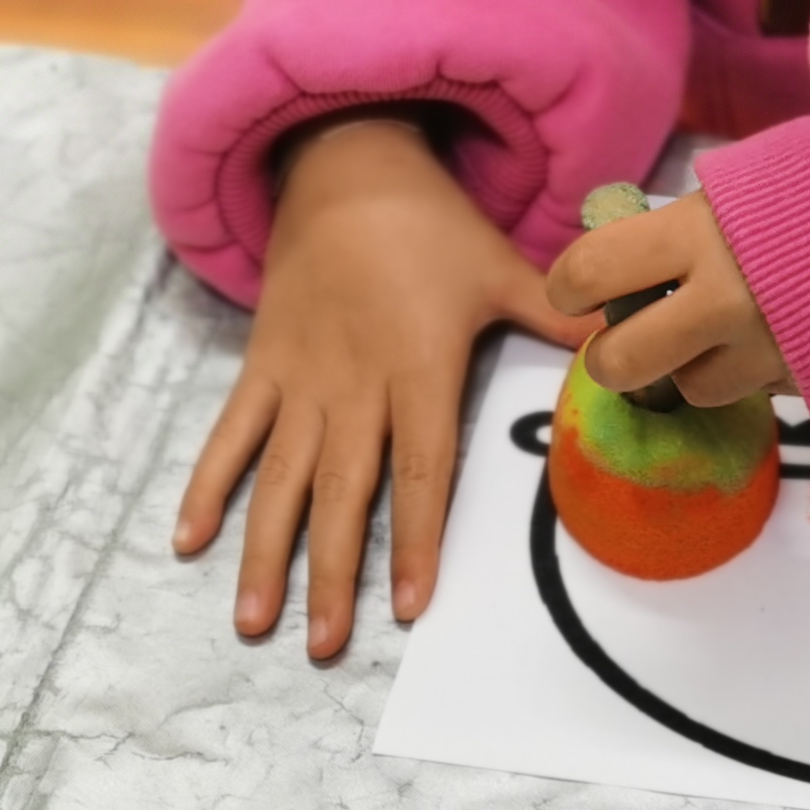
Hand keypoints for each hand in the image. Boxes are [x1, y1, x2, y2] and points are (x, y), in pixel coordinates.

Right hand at [172, 115, 580, 654]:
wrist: (347, 164)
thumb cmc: (433, 225)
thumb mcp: (504, 268)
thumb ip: (558, 322)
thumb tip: (625, 353)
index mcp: (418, 365)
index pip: (422, 468)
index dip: (418, 538)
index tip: (411, 606)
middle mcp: (354, 382)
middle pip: (344, 492)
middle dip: (333, 573)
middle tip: (325, 645)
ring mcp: (300, 377)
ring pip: (280, 478)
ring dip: (265, 552)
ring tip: (255, 622)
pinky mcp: (261, 363)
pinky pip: (229, 433)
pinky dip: (205, 485)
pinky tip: (184, 542)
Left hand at [544, 192, 790, 406]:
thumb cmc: (808, 186)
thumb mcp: (730, 188)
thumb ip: (673, 229)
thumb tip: (624, 261)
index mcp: (697, 234)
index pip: (590, 272)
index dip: (568, 285)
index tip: (575, 290)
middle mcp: (724, 301)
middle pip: (622, 361)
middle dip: (610, 354)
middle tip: (623, 337)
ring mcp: (766, 349)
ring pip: (690, 389)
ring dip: (690, 366)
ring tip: (716, 330)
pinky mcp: (803, 380)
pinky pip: (751, 390)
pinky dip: (748, 370)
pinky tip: (769, 336)